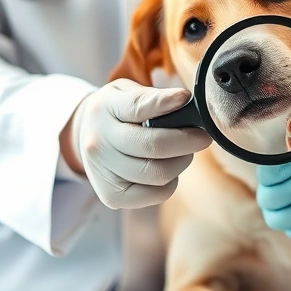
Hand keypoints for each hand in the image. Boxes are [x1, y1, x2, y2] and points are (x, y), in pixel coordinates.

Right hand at [62, 79, 211, 209]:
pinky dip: (170, 183)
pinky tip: (167, 169)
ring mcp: (103, 173)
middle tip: (202, 137)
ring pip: (159, 174)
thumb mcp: (127, 93)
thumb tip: (183, 100)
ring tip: (182, 152)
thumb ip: (152, 97)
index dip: (166, 103)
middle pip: (154, 146)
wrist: (88, 138)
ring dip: (181, 162)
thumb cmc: (117, 113)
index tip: (184, 99)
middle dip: (187, 141)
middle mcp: (98, 143)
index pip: (137, 107)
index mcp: (104, 111)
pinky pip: (155, 194)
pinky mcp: (112, 197)